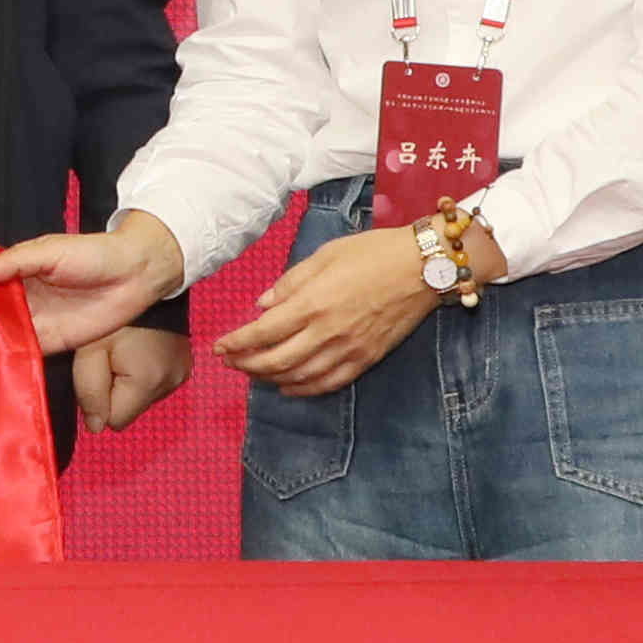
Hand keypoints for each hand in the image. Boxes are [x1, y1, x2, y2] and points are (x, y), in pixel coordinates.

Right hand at [0, 210, 186, 350]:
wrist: (134, 274)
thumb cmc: (91, 254)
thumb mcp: (49, 250)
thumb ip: (14, 261)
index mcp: (19, 273)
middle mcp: (24, 299)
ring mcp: (38, 321)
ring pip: (5, 333)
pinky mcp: (54, 341)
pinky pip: (28, 350)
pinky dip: (12, 356)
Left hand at [73, 325, 193, 436]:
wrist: (148, 281)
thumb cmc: (116, 316)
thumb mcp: (90, 351)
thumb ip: (89, 391)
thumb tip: (95, 427)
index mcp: (147, 383)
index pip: (115, 421)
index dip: (100, 402)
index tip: (97, 374)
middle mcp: (170, 384)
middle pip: (129, 409)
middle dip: (115, 392)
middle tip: (109, 359)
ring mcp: (181, 375)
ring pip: (142, 398)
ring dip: (129, 383)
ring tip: (124, 351)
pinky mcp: (184, 366)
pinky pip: (155, 384)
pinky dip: (143, 374)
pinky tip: (138, 351)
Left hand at [214, 226, 445, 395]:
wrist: (423, 268)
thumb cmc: (372, 253)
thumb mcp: (324, 255)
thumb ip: (290, 283)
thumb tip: (262, 305)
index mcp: (312, 303)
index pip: (263, 332)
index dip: (237, 343)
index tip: (219, 347)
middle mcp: (327, 332)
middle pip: (276, 360)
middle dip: (247, 365)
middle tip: (230, 363)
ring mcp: (348, 349)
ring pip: (300, 376)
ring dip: (271, 379)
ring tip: (253, 374)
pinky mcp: (366, 359)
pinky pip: (330, 383)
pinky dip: (305, 389)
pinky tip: (290, 387)